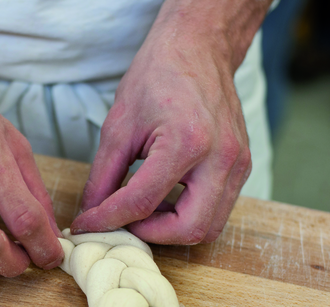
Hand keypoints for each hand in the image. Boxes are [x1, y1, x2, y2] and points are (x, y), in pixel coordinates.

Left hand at [71, 7, 255, 244]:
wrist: (198, 49)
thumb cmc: (158, 77)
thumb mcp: (119, 126)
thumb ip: (102, 177)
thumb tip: (90, 214)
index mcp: (187, 142)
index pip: (142, 202)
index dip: (108, 220)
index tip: (87, 225)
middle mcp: (220, 158)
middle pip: (188, 229)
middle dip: (150, 234)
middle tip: (124, 222)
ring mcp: (237, 164)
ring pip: (208, 228)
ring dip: (171, 229)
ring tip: (143, 209)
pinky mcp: (242, 167)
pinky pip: (217, 210)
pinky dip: (187, 215)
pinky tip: (164, 198)